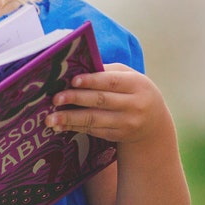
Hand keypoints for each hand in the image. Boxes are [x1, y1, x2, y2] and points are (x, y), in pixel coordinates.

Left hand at [49, 63, 174, 146]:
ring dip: (70, 119)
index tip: (72, 81)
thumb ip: (107, 72)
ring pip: (95, 119)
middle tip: (55, 99)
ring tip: (50, 118)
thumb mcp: (128, 77)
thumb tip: (76, 68)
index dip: (92, 81)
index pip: (112, 81)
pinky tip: (59, 126)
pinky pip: (93, 131)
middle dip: (76, 99)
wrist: (154, 122)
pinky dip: (74, 128)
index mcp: (137, 84)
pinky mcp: (118, 136)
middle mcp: (135, 105)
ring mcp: (127, 123)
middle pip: (101, 100)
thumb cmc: (133, 91)